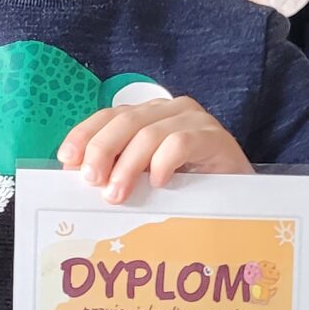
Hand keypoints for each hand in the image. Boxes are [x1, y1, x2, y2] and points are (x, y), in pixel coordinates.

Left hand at [58, 98, 253, 200]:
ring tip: (117, 194)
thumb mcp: (146, 179)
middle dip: (102, 150)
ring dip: (128, 165)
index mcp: (148, 116)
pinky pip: (181, 143)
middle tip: (91, 181)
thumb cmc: (189, 190)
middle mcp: (169, 110)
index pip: (110, 116)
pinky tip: (159, 184)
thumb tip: (80, 180)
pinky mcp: (215, 137)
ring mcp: (194, 120)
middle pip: (126, 121)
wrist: (241, 199)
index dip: (86, 134)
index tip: (67, 159)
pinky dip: (164, 163)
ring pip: (150, 133)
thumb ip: (119, 171)